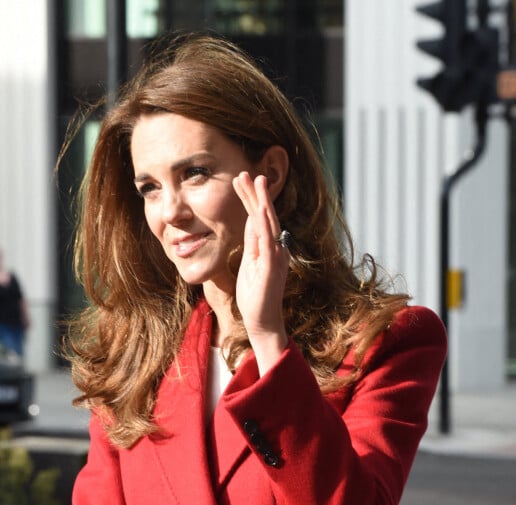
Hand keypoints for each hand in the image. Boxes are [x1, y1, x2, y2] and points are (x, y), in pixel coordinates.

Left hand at [232, 171, 288, 373]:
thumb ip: (252, 243)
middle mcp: (276, 248)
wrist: (262, 321)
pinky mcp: (271, 268)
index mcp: (269, 247)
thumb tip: (250, 221)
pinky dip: (264, 226)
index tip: (240, 180)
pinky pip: (268, 243)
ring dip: (261, 201)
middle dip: (255, 193)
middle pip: (265, 215)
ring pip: (269, 223)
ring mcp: (276, 257)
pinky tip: (260, 211)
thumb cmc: (254, 296)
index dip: (250, 198)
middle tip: (245, 172)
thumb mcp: (249, 264)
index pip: (259, 218)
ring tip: (255, 182)